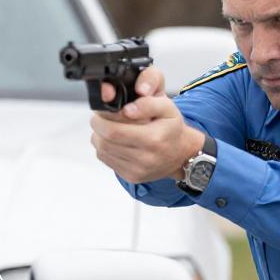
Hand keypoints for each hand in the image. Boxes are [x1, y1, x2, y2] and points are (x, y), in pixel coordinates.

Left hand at [89, 66, 204, 183]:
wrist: (181, 154)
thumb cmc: (172, 128)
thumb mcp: (167, 108)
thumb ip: (147, 103)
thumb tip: (127, 110)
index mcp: (153, 139)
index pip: (113, 130)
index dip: (101, 118)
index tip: (103, 111)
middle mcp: (145, 158)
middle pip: (104, 142)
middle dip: (98, 127)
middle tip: (102, 119)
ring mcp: (137, 170)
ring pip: (102, 151)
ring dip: (100, 137)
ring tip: (111, 129)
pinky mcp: (131, 177)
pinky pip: (107, 160)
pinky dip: (106, 149)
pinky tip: (116, 142)